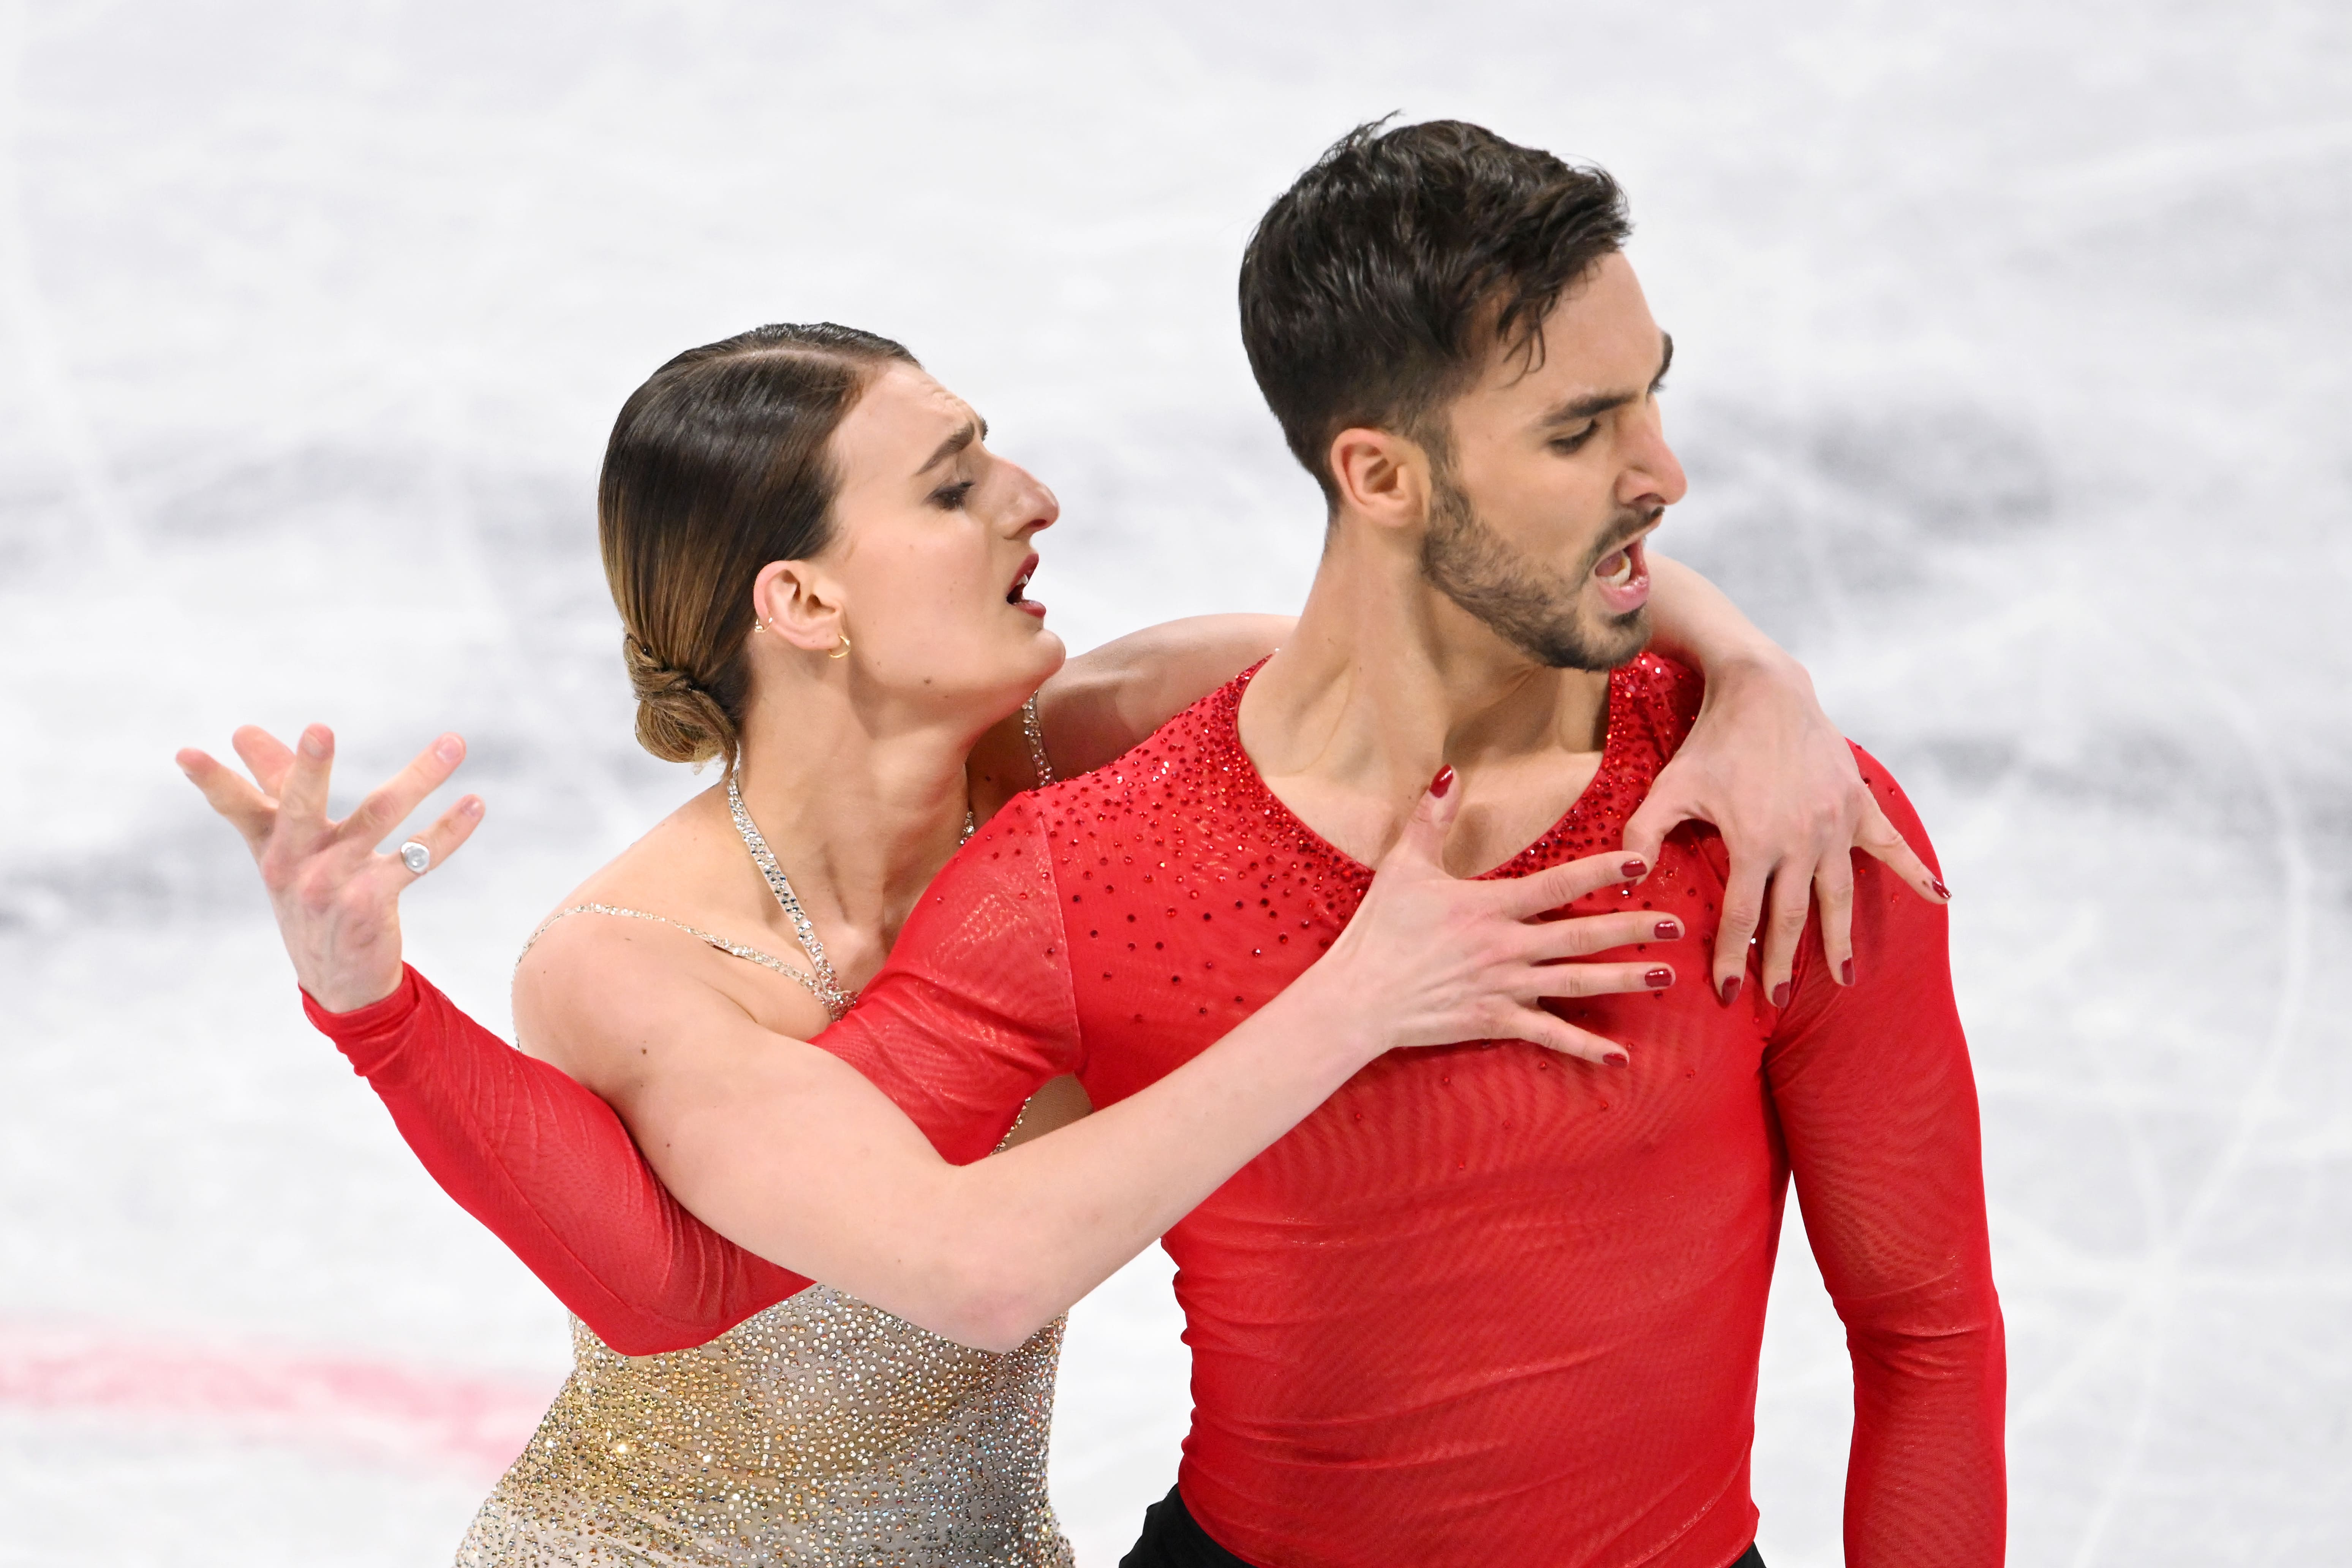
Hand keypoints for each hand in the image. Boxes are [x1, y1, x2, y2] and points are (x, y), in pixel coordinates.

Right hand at [175, 724, 483, 1012]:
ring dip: (419, 776)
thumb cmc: (309, 896)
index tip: (185, 754)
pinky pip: (417, 856)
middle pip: (300, 805)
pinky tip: (475, 803)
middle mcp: (295, 863)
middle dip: (310, 767)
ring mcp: (332, 884)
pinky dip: (449, 830)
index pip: (236, 807)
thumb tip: (245, 731)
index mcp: (270, 846)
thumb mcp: (283, 847)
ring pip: (378, 817)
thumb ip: (272, 787)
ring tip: (454, 744)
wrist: (338, 981)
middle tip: (319, 728)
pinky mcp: (371, 902)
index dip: (212, 781)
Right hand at [1318, 770, 1680, 1066]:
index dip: (1601, 872)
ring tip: (1664, 976)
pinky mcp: (1495, 1021)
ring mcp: (1504, 988)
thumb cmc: (1379, 930)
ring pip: (1576, 982)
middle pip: (1581, 935)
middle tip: (1675, 924)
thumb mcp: (1403, 867)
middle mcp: (1506, 947)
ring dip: (1623, 980)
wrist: (1357, 997)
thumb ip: (1430, 820)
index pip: (1558, 885)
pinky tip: (1619, 1057)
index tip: (1640, 864)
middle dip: (1631, 929)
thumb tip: (1448, 772)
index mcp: (1490, 907)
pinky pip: (1548, 1035)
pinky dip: (1584, 1048)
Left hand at [1620, 654, 1945, 1008]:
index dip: (1732, 957)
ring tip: (1844, 977)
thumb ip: (1642, 833)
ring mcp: (1834, 824)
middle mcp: (1800, 841)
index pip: (1742, 917)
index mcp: (1754, 843)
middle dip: (1783, 961)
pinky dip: (1916, 872)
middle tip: (1776, 997)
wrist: (1763, 689)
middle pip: (1791, 917)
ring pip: (1838, 895)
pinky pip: (1891, 845)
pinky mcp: (1857, 804)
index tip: (1727, 993)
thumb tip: (1625, 880)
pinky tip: (1941, 898)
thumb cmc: (1711, 741)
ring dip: (1839, 938)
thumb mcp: (1669, 787)